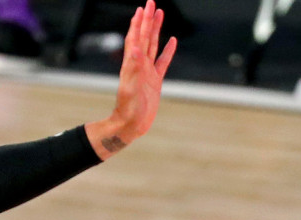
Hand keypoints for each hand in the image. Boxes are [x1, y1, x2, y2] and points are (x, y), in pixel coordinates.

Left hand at [113, 0, 176, 143]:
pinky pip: (163, 62)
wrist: (130, 126)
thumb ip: (133, 69)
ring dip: (155, 30)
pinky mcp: (155, 81)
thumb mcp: (130, 89)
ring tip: (160, 14)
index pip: (136, 39)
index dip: (139, 23)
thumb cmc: (128, 110)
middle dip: (147, 20)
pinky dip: (168, 51)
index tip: (143, 8)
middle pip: (144, 37)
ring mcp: (147, 72)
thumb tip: (135, 49)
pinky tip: (172, 41)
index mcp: (132, 65)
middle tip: (151, 3)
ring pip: (153, 45)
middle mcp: (139, 66)